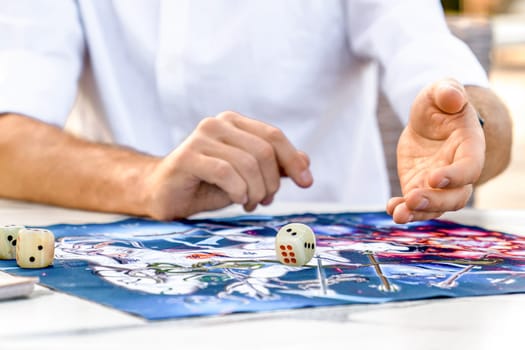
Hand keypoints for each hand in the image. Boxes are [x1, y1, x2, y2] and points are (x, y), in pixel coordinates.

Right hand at [142, 111, 312, 219]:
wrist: (164, 193)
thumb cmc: (207, 184)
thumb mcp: (247, 177)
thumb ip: (273, 167)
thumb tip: (305, 161)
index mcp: (234, 123)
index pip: (273, 136)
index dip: (293, 159)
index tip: (307, 182)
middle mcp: (218, 124)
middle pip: (264, 151)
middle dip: (271, 182)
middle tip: (265, 200)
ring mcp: (201, 138)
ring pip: (247, 163)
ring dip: (255, 191)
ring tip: (249, 203)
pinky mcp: (187, 156)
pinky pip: (226, 172)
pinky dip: (238, 191)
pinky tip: (236, 200)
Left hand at [387, 79, 484, 223]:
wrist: (428, 121)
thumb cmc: (440, 104)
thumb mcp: (441, 91)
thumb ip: (448, 91)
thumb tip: (452, 97)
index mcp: (469, 146)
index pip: (470, 167)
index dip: (455, 176)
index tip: (433, 178)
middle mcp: (458, 171)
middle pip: (455, 196)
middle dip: (435, 201)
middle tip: (412, 198)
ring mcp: (439, 184)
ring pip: (436, 207)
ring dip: (418, 213)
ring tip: (399, 214)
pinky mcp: (419, 187)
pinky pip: (414, 206)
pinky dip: (403, 210)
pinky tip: (391, 208)